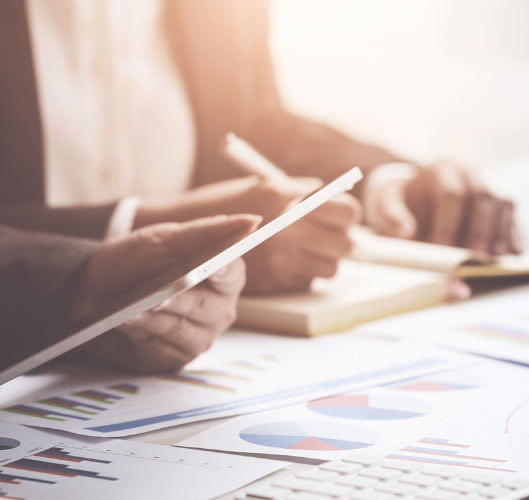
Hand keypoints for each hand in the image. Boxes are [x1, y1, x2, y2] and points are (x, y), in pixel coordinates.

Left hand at [71, 214, 260, 372]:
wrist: (91, 288)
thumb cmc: (134, 261)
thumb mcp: (166, 239)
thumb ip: (208, 231)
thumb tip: (251, 221)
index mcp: (223, 279)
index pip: (232, 273)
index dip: (222, 269)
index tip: (211, 266)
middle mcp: (216, 312)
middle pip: (206, 308)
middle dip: (177, 299)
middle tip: (156, 295)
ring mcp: (195, 339)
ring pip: (181, 331)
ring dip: (153, 318)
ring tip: (130, 309)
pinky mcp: (169, 359)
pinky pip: (160, 350)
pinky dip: (139, 334)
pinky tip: (123, 323)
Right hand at [135, 176, 360, 294]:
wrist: (181, 235)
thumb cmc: (222, 205)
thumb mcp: (262, 186)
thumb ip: (299, 192)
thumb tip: (333, 196)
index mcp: (288, 200)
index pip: (347, 212)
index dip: (345, 214)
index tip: (336, 214)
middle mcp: (288, 232)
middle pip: (345, 244)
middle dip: (337, 240)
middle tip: (321, 234)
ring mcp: (281, 261)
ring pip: (329, 268)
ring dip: (321, 260)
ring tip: (300, 249)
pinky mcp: (273, 284)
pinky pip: (306, 282)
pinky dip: (299, 274)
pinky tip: (282, 262)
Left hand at [368, 161, 521, 255]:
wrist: (417, 196)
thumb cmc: (403, 201)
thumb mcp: (388, 204)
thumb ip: (393, 216)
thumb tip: (405, 232)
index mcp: (443, 169)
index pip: (450, 193)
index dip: (448, 221)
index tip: (441, 247)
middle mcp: (470, 173)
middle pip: (482, 198)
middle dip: (479, 229)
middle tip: (476, 256)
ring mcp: (488, 186)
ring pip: (503, 205)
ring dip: (501, 233)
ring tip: (495, 259)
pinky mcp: (500, 203)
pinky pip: (513, 216)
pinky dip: (515, 234)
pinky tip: (515, 253)